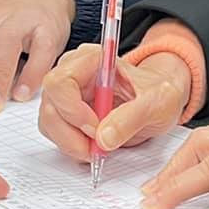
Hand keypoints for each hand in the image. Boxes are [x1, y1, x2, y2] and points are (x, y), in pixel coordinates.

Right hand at [38, 42, 190, 163]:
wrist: (159, 101)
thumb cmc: (159, 92)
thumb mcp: (156, 102)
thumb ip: (131, 118)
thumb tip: (104, 138)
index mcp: (92, 60)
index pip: (61, 81)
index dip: (73, 110)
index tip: (96, 129)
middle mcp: (73, 73)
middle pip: (50, 104)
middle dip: (70, 133)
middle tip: (97, 148)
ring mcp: (66, 94)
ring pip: (48, 121)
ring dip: (70, 143)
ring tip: (98, 148)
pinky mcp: (66, 113)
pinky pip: (55, 133)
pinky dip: (71, 146)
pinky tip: (93, 147)